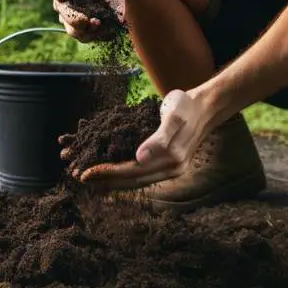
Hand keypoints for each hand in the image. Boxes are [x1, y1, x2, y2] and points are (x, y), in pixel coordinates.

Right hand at [52, 0, 126, 41]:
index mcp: (64, 8)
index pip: (66, 18)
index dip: (74, 20)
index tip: (85, 19)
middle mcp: (72, 21)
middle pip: (74, 32)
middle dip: (84, 30)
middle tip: (97, 22)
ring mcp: (86, 27)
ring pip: (86, 37)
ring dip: (95, 34)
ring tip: (105, 24)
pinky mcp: (101, 29)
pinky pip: (103, 37)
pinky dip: (107, 35)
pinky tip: (113, 30)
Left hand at [70, 89, 217, 189]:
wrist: (207, 106)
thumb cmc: (187, 106)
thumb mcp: (174, 115)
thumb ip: (159, 138)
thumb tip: (140, 157)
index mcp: (171, 158)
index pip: (132, 171)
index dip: (107, 173)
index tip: (85, 173)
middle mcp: (172, 169)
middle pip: (132, 180)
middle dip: (105, 180)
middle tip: (80, 178)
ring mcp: (172, 170)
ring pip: (136, 181)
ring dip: (113, 182)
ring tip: (92, 181)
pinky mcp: (169, 166)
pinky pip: (142, 175)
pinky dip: (124, 177)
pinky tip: (112, 176)